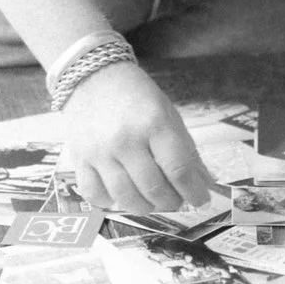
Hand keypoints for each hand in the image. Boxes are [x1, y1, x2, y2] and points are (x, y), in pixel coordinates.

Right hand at [59, 59, 216, 211]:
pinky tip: (120, 195)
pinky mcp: (79, 159)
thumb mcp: (168, 114)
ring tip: (152, 201)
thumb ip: (187, 150)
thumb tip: (205, 183)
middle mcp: (126, 140)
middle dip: (171, 202)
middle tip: (175, 200)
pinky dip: (110, 202)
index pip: (179, 170)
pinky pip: (95, 195)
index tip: (201, 200)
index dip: (194, 192)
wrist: (92, 76)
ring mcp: (100, 152)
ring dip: (145, 207)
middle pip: (153, 188)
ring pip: (125, 198)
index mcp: (155, 124)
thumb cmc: (136, 95)